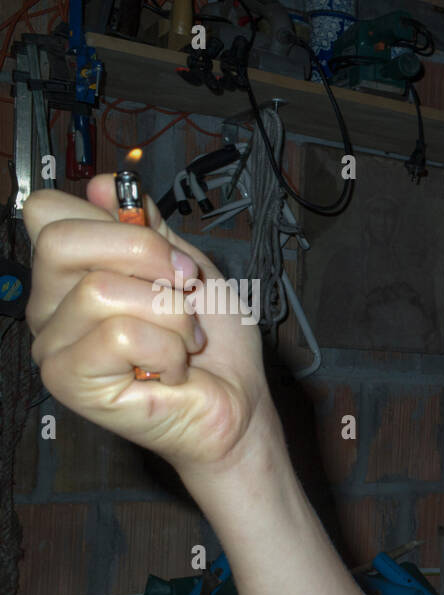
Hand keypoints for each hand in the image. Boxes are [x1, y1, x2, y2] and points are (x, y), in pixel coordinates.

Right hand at [23, 174, 278, 477]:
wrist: (238, 403)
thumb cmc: (214, 345)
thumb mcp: (188, 268)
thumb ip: (146, 227)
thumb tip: (105, 184)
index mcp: (70, 271)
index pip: (48, 211)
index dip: (116, 223)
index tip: (168, 256)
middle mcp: (49, 305)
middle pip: (61, 241)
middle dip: (145, 257)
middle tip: (184, 292)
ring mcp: (53, 344)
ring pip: (101, 290)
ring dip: (169, 314)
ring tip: (183, 342)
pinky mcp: (68, 380)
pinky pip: (118, 334)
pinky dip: (165, 349)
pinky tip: (170, 370)